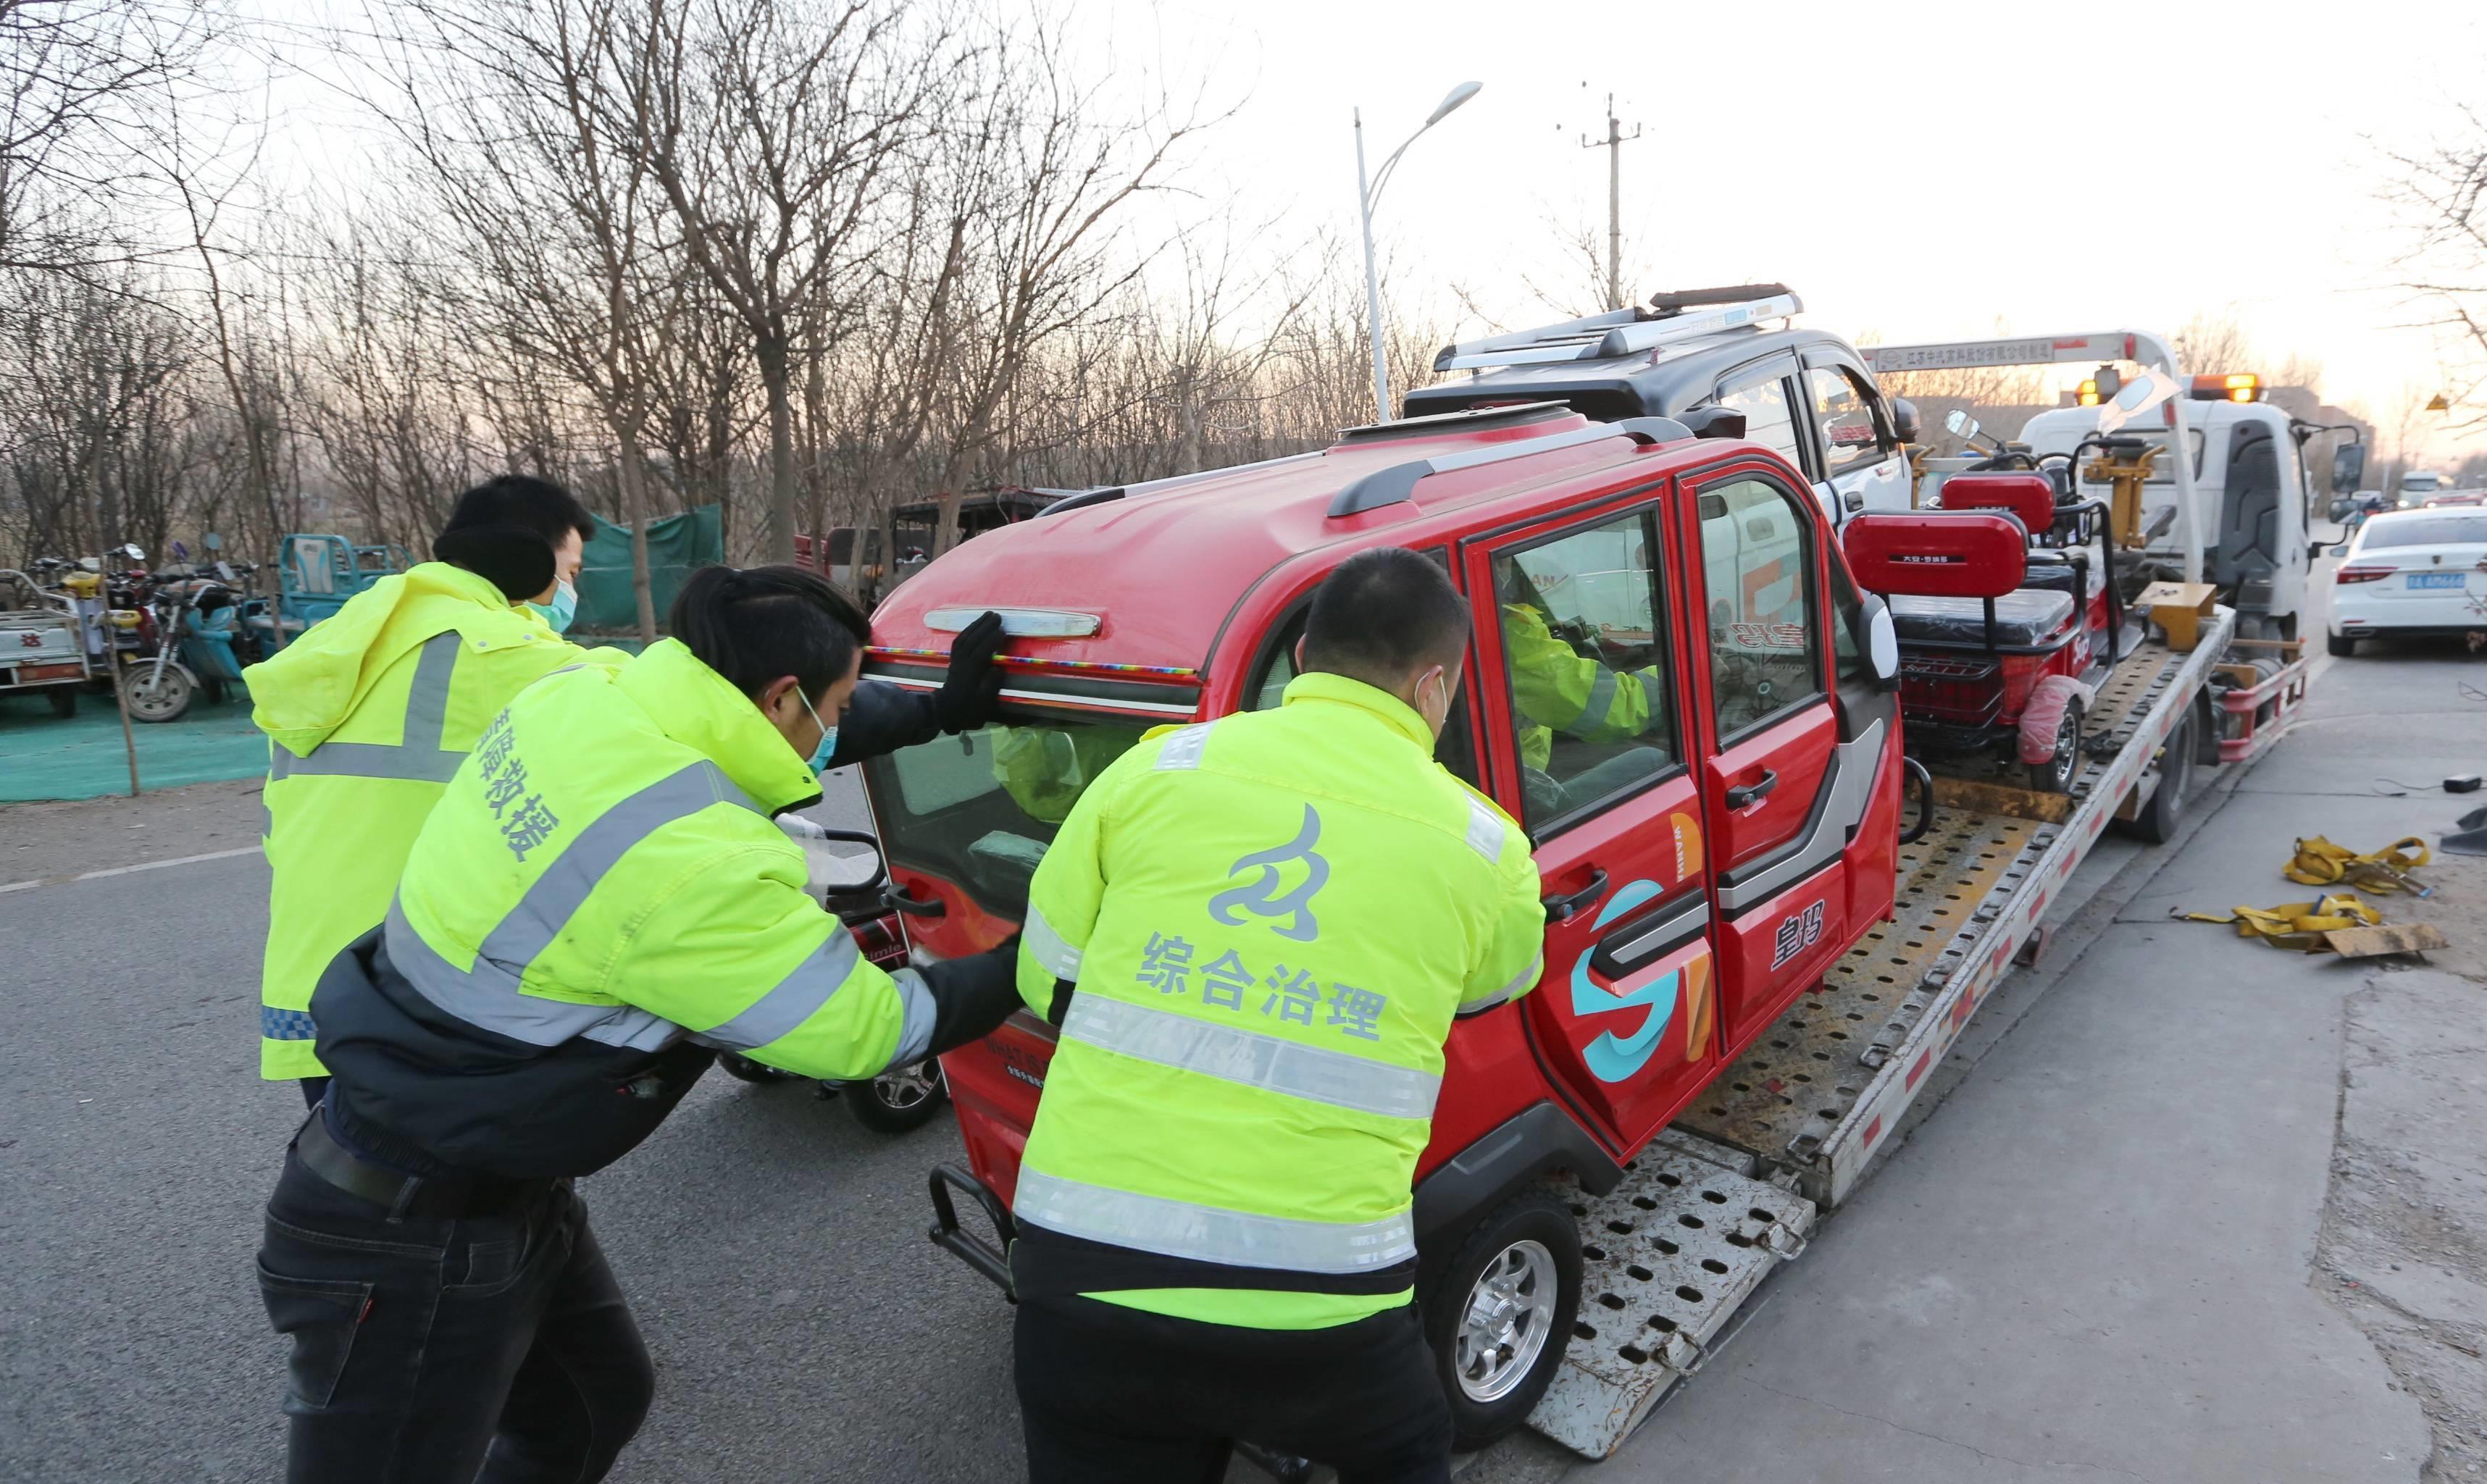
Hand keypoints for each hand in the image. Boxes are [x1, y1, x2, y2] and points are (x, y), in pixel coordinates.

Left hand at [934, 610, 1005, 733]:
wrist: (945, 712)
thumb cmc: (967, 710)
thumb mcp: (982, 704)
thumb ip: (990, 686)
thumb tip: (998, 668)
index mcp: (970, 674)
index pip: (981, 653)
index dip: (992, 641)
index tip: (1003, 631)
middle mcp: (962, 663)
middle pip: (972, 641)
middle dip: (984, 627)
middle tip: (998, 616)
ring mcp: (956, 660)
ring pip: (965, 638)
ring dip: (976, 625)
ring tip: (988, 615)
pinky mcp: (953, 659)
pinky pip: (959, 641)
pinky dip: (967, 630)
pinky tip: (974, 625)